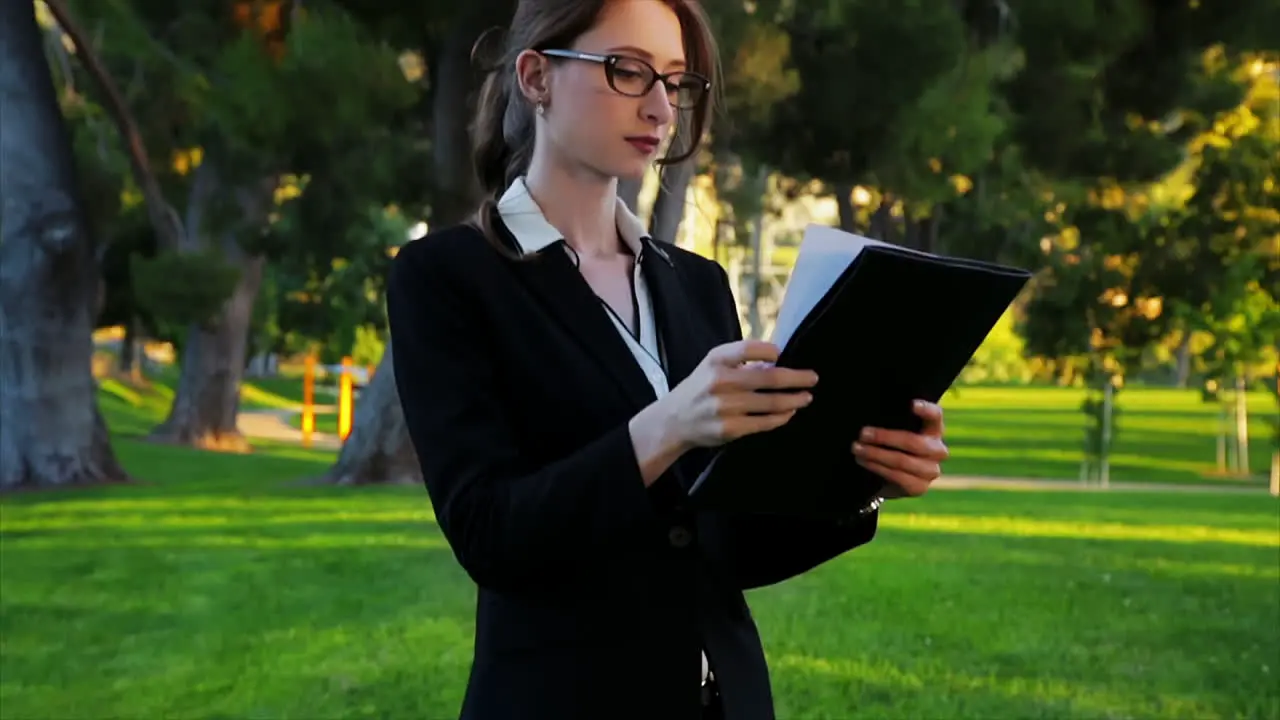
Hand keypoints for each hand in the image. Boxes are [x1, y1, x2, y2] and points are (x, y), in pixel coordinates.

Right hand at [662, 339, 817, 449]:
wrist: (674, 420)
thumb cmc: (700, 388)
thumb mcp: (713, 365)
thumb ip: (741, 361)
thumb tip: (779, 362)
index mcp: (716, 360)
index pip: (750, 348)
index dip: (770, 351)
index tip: (782, 355)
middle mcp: (720, 381)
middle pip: (770, 378)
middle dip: (797, 378)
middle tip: (813, 378)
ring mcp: (725, 407)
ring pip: (771, 403)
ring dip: (794, 400)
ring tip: (806, 397)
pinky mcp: (730, 429)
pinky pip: (764, 422)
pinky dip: (781, 417)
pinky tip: (789, 413)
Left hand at [852, 400, 948, 498]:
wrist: (890, 478)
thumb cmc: (891, 446)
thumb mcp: (895, 431)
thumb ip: (891, 423)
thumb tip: (871, 421)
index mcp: (934, 430)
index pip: (936, 416)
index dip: (926, 409)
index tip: (911, 404)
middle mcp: (937, 450)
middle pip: (913, 442)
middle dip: (884, 437)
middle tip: (863, 434)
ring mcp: (931, 470)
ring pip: (902, 461)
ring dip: (875, 454)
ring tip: (857, 449)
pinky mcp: (920, 487)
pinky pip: (898, 477)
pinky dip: (877, 468)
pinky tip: (864, 462)